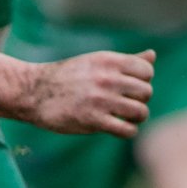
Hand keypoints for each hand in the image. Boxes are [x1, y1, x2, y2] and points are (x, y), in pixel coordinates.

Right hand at [22, 49, 153, 136]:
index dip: (143, 81)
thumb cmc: (69, 77)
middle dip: (139, 100)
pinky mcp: (93, 120)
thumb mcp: (97, 62)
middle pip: (146, 92)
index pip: (147, 71)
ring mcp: (100, 99)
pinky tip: (117, 127)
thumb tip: (153, 55)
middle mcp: (106, 78)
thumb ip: (127, 61)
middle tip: (126, 104)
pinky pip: (127, 130)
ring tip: (124, 117)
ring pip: (140, 112)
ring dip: (135, 118)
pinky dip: (128, 131)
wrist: (33, 91)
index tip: (129, 87)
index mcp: (109, 61)